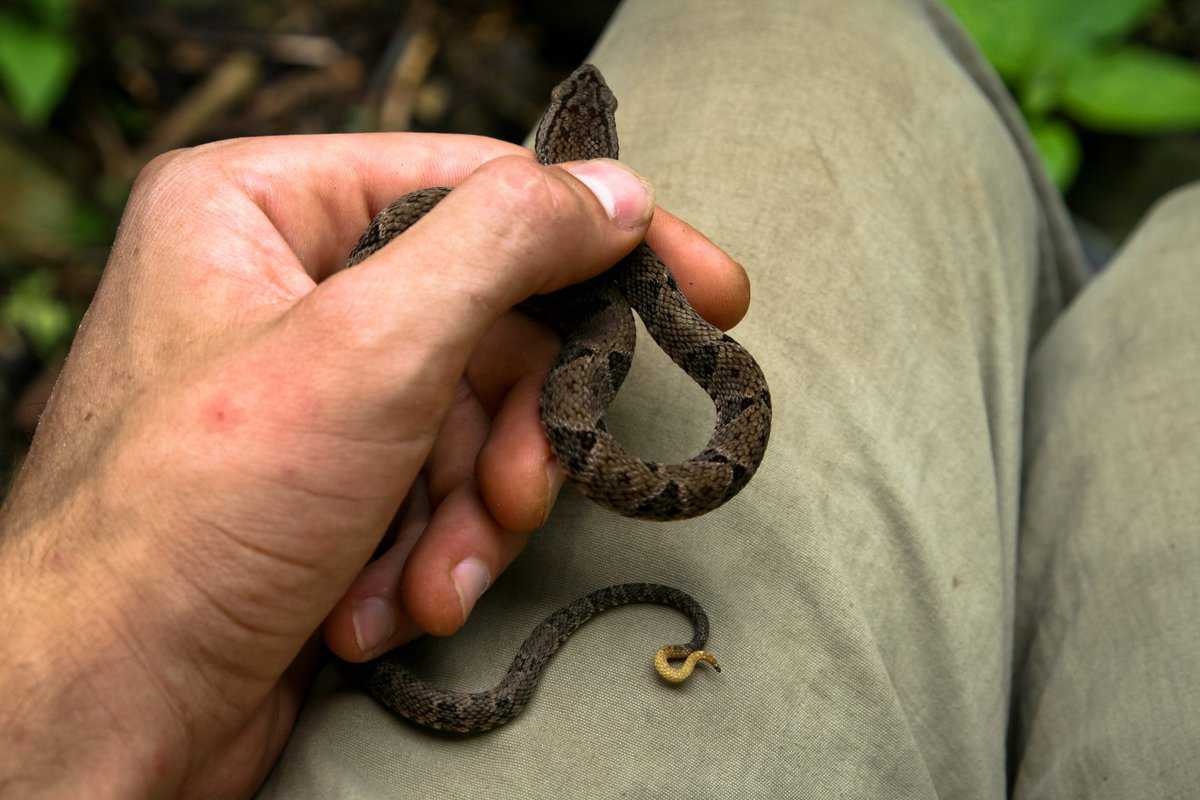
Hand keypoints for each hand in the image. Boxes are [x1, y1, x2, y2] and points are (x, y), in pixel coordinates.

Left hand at [0, 133, 748, 797]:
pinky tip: (381, 607)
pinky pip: (433, 487)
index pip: (479, 188)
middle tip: (522, 495)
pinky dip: (430, 553)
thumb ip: (502, 245)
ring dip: (471, 514)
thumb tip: (613, 190)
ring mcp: (307, 389)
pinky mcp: (326, 480)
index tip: (708, 292)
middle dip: (513, 433)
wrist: (104, 711)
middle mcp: (283, 286)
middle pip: (486, 323)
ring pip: (471, 422)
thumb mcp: (368, 351)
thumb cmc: (192, 518)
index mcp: (263, 208)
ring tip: (430, 579)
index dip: (600, 241)